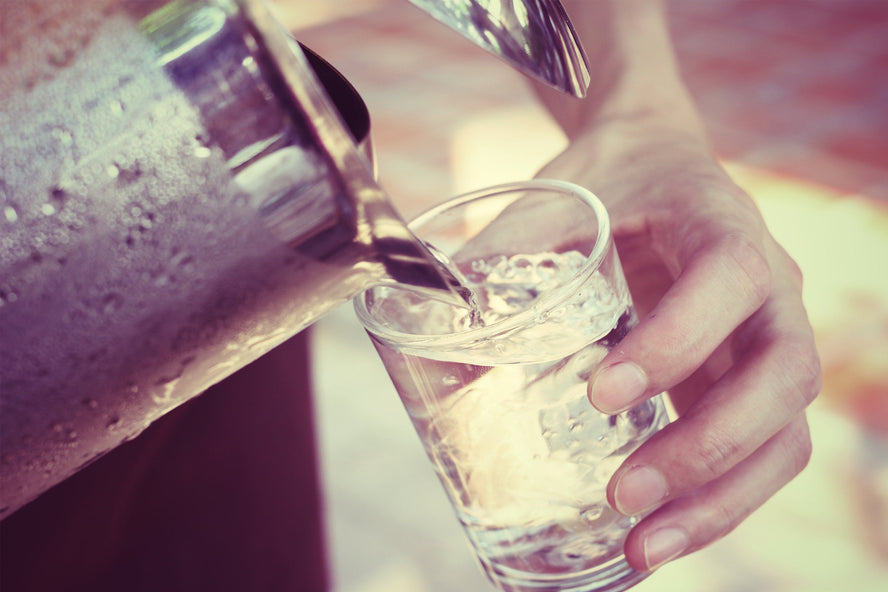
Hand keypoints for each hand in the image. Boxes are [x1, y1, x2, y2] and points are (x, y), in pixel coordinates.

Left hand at [535, 113, 821, 571]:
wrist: (654, 159)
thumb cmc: (609, 179)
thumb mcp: (557, 199)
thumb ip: (503, 252)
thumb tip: (428, 326)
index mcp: (720, 223)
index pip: (731, 281)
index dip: (678, 342)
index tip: (602, 393)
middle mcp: (768, 286)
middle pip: (782, 375)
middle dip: (708, 447)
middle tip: (625, 493)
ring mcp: (766, 338)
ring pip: (784, 432)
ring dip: (722, 499)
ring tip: (643, 546)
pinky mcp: (747, 380)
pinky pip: (761, 451)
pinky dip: (718, 500)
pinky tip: (660, 531)